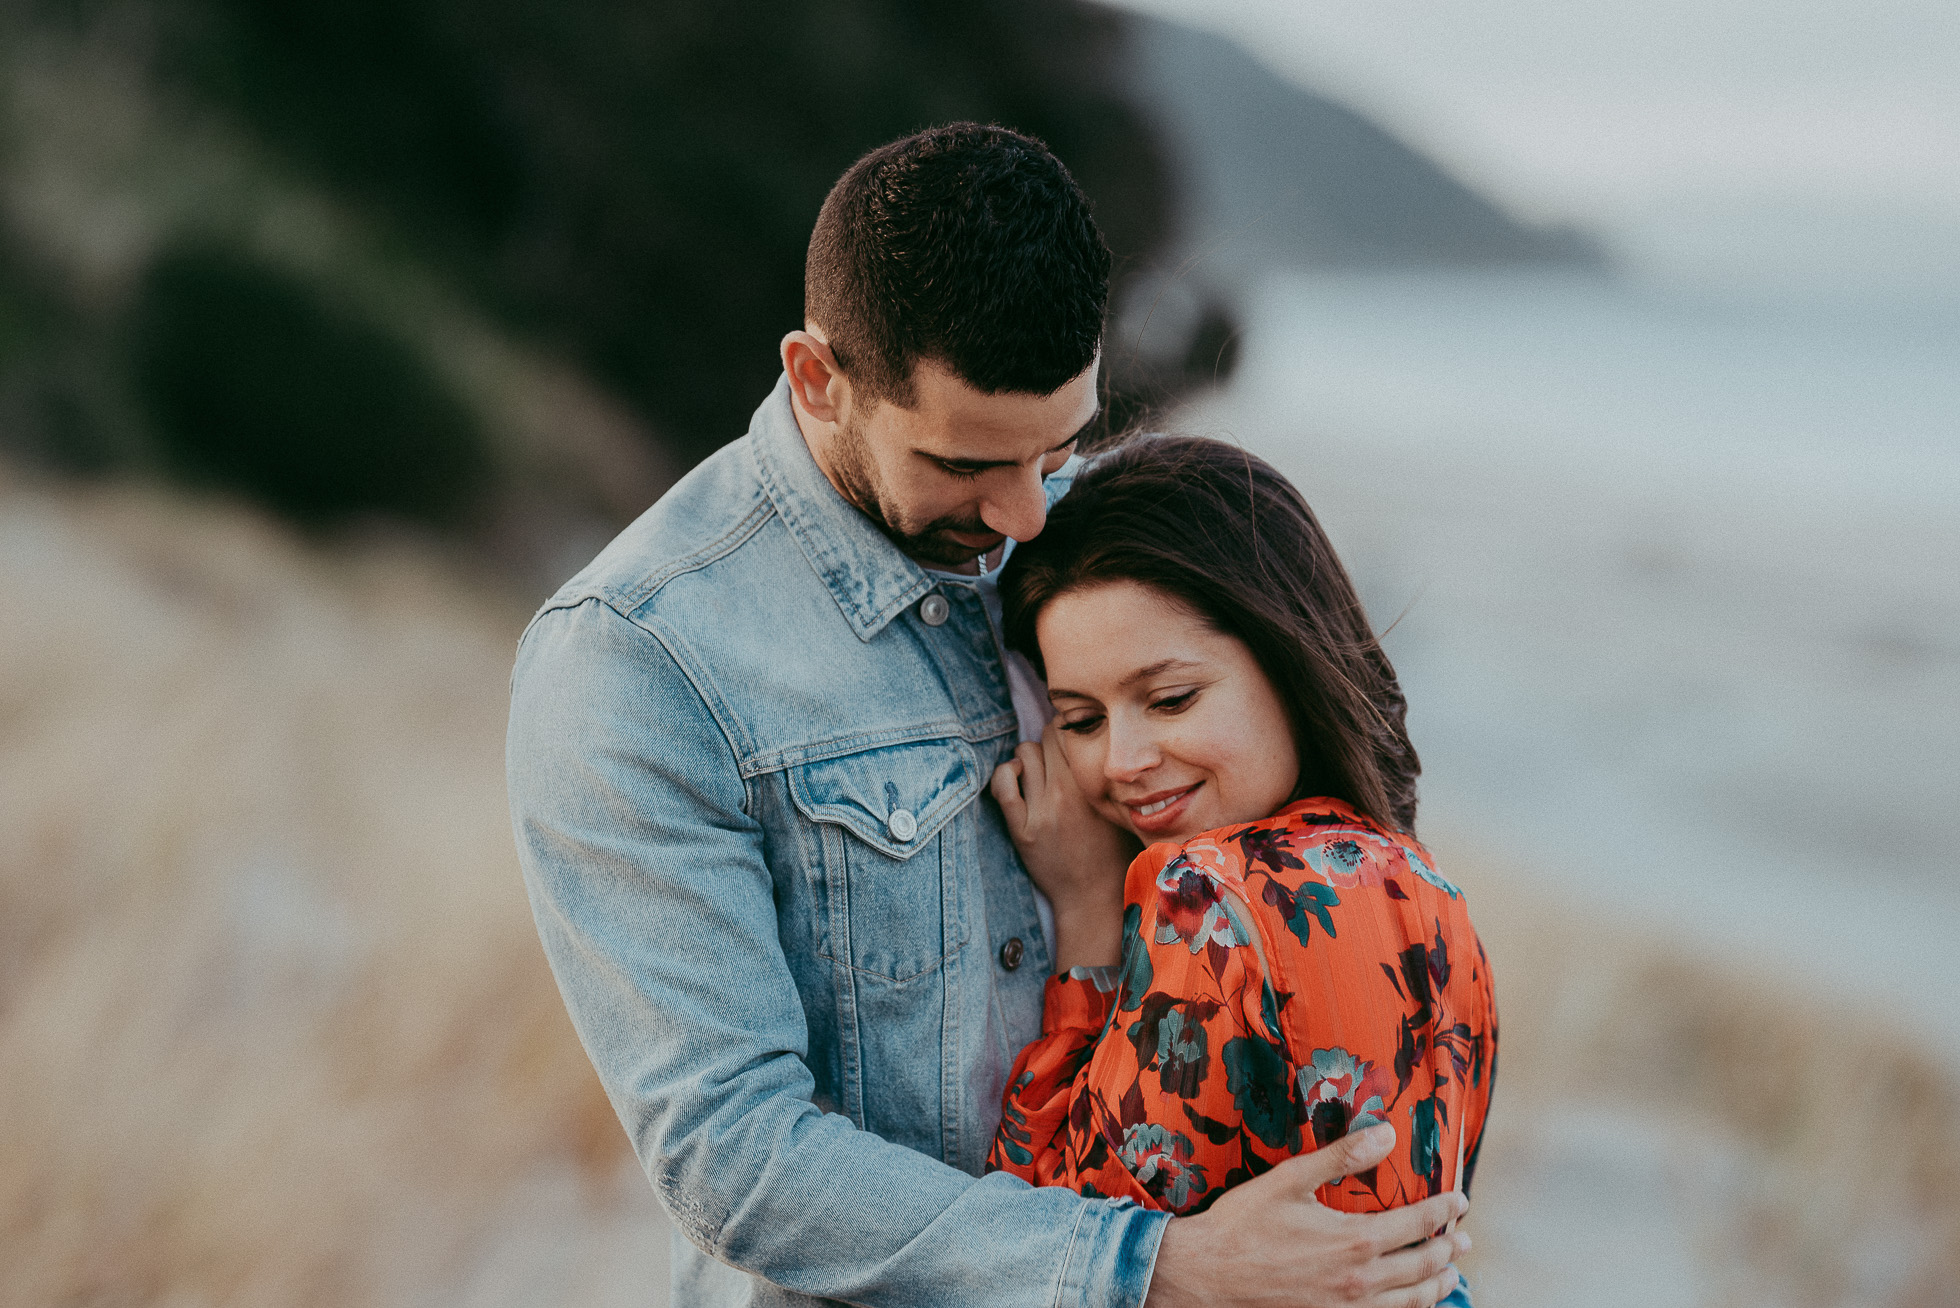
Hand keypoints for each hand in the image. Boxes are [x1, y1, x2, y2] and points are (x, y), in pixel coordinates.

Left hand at [990, 731, 1135, 968]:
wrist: (1093, 896)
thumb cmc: (1111, 852)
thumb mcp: (1119, 809)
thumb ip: (1105, 777)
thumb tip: (1095, 741)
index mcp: (1093, 786)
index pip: (1072, 732)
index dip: (1069, 730)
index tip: (1070, 738)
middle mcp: (1066, 793)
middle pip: (1047, 736)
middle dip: (1049, 741)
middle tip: (1054, 758)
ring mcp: (1041, 810)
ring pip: (1025, 753)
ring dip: (1029, 758)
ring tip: (1037, 773)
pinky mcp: (1021, 829)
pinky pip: (1003, 784)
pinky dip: (1006, 774)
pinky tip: (1016, 781)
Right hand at [1145, 1124, 1469, 1307]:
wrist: (1207, 1277)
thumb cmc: (1243, 1224)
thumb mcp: (1289, 1179)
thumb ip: (1341, 1156)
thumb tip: (1386, 1132)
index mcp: (1356, 1240)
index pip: (1420, 1222)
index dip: (1446, 1210)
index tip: (1460, 1200)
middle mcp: (1361, 1280)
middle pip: (1425, 1266)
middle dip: (1450, 1249)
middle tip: (1463, 1238)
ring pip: (1413, 1302)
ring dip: (1439, 1286)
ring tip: (1452, 1275)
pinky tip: (1410, 1303)